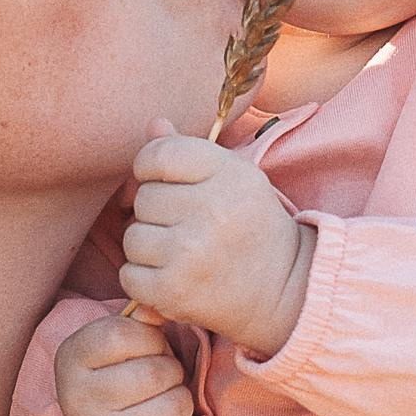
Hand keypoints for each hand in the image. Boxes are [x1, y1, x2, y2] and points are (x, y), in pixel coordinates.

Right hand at [54, 309, 198, 415]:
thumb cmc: (119, 372)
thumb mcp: (121, 340)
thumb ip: (140, 320)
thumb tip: (158, 307)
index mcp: (71, 359)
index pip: (125, 333)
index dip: (149, 337)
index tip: (146, 347)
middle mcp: (78, 400)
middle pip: (156, 372)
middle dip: (171, 369)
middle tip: (160, 377)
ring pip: (175, 407)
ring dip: (180, 399)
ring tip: (164, 399)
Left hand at [119, 130, 315, 358]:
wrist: (285, 289)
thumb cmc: (252, 226)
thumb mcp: (234, 178)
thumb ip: (190, 150)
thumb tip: (153, 124)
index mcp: (228, 173)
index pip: (158, 154)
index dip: (151, 168)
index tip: (165, 183)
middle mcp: (211, 210)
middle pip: (143, 199)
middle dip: (156, 213)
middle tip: (186, 227)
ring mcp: (190, 253)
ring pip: (133, 238)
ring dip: (149, 248)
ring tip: (181, 254)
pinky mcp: (174, 291)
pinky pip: (130, 276)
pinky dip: (144, 281)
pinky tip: (173, 279)